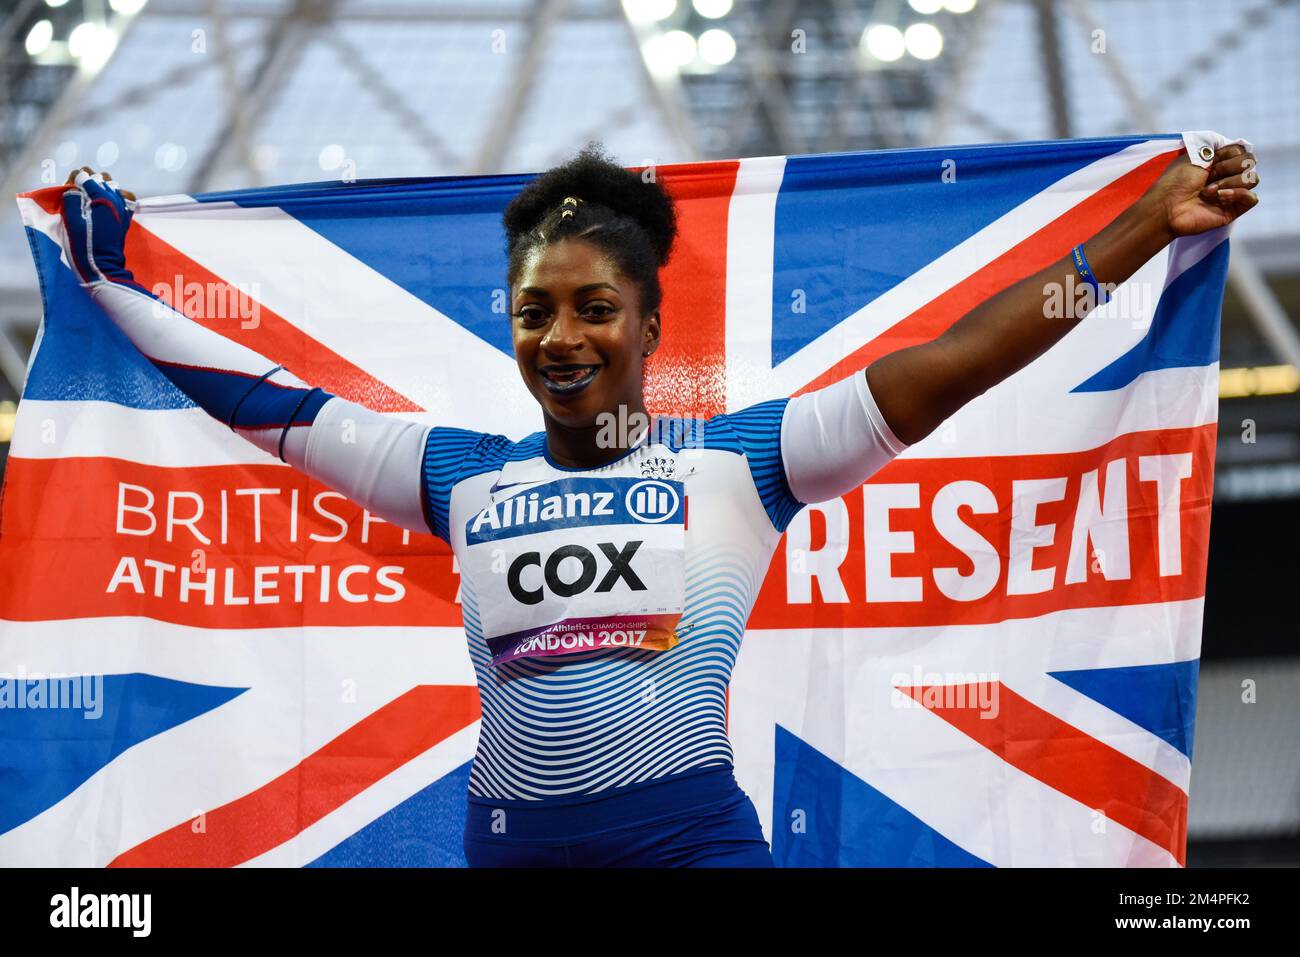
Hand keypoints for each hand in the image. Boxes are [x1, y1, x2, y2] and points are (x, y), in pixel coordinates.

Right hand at [60, 166, 140, 286]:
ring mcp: (123, 207)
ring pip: (112, 185)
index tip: (67, 192)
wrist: (103, 265)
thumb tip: (75, 186)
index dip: (72, 180)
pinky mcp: (126, 216)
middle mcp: (116, 199)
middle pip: (100, 178)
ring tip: (90, 201)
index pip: (85, 175)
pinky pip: (123, 197)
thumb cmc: (83, 244)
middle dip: (86, 182)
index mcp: (102, 198)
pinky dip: (113, 196)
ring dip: (99, 188)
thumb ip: (72, 197)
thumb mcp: (70, 220)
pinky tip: (104, 205)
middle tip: (77, 196)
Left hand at [1148, 144, 1259, 238]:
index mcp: (1218, 163)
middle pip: (1250, 163)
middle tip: (1207, 178)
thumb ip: (1216, 148)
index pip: (1241, 151)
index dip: (1227, 155)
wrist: (1166, 207)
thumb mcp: (1195, 156)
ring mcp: (1231, 193)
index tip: (1209, 163)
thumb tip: (1238, 144)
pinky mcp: (1233, 210)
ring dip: (1229, 182)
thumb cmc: (1175, 182)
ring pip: (1252, 179)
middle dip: (1227, 168)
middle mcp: (1227, 177)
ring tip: (1207, 192)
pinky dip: (1238, 194)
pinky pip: (1252, 198)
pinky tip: (1220, 197)